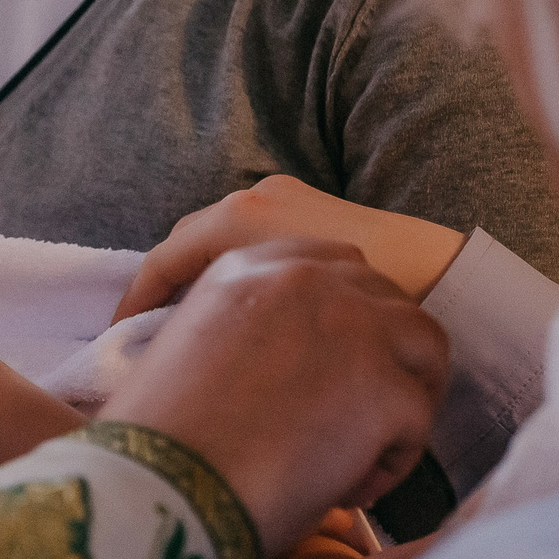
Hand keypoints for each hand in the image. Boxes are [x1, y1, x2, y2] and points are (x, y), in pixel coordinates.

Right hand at [100, 239, 448, 556]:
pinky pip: (416, 419)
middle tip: (353, 408)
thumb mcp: (176, 353)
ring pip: (420, 345)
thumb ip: (228, 335)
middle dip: (379, 351)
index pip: (327, 263)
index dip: (342, 313)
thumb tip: (264, 365)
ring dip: (403, 394)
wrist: (160, 489)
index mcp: (245, 266)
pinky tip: (349, 489)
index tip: (331, 360)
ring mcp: (354, 326)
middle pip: (382, 295)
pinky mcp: (385, 387)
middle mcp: (305, 278)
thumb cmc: (152, 442)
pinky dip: (390, 460)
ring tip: (365, 444)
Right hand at [116, 177, 467, 318]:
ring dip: (207, 277)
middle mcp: (259, 197)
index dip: (134, 305)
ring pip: (227, 243)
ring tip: (198, 323)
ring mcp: (291, 197)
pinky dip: (244, 271)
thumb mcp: (261, 329)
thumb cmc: (354, 320)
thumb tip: (177, 361)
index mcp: (236, 220)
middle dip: (166, 287)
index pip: (162, 262)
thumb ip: (213, 335)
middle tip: (152, 334)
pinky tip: (254, 308)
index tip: (118, 342)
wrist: (440, 284)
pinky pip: (261, 241)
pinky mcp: (319, 209)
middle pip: (191, 245)